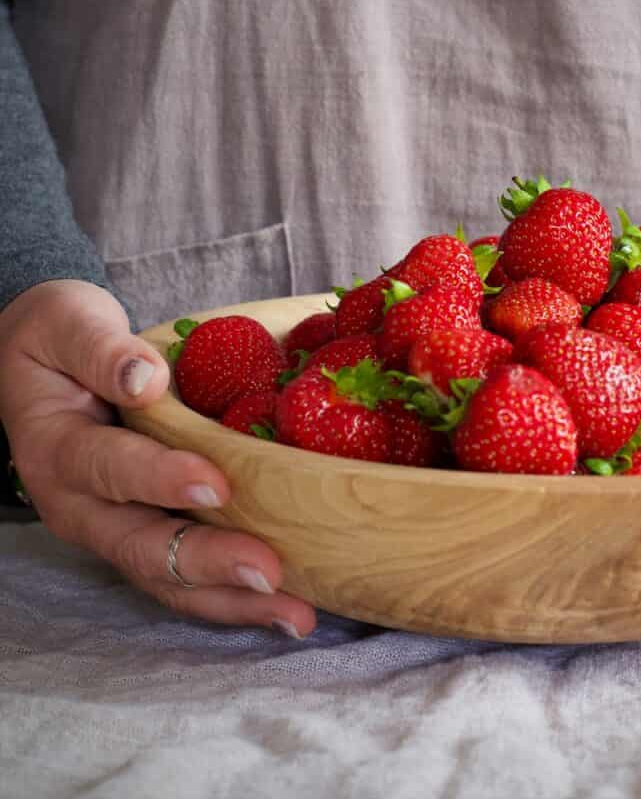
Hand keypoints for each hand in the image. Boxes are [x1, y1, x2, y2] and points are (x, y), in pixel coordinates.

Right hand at [0, 279, 315, 636]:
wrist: (45, 367)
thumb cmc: (60, 339)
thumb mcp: (68, 325)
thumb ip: (101, 350)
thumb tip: (147, 378)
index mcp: (58, 450)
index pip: (108, 468)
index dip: (160, 478)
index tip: (217, 484)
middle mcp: (83, 506)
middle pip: (143, 545)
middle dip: (209, 563)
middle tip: (269, 572)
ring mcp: (116, 528)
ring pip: (169, 578)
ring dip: (232, 600)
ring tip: (297, 614)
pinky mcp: (149, 534)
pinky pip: (188, 577)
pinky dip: (234, 596)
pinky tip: (290, 606)